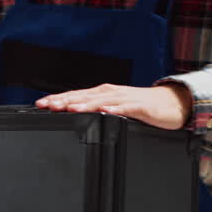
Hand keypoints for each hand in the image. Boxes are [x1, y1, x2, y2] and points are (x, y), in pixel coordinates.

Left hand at [35, 83, 191, 130]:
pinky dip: (114, 109)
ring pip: (101, 100)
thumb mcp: (115, 108)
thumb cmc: (142, 107)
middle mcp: (110, 93)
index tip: (40, 104)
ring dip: (85, 104)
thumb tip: (73, 118)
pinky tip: (105, 112)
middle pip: (84, 96)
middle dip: (64, 101)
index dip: (57, 99)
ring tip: (70, 108)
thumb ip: (97, 111)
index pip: (75, 95)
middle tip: (47, 106)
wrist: (172, 103)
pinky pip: (126, 108)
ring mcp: (125, 98)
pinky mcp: (140, 107)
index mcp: (102, 94)